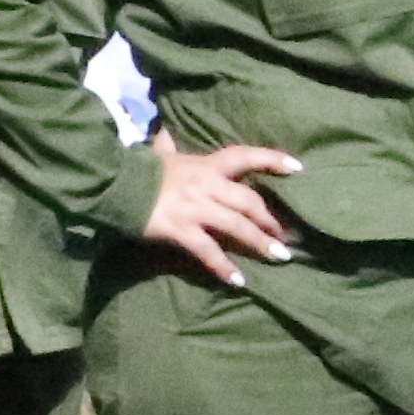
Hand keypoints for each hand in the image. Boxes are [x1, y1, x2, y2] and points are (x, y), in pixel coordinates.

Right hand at [138, 137, 303, 282]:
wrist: (115, 185)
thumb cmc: (140, 171)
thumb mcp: (161, 156)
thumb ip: (167, 148)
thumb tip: (163, 133)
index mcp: (206, 166)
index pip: (245, 157)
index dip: (272, 160)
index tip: (298, 168)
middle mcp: (207, 185)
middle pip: (249, 201)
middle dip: (270, 219)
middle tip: (286, 235)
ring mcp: (196, 208)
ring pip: (237, 226)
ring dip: (261, 243)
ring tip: (280, 257)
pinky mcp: (182, 230)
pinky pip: (209, 251)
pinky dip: (224, 268)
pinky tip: (238, 281)